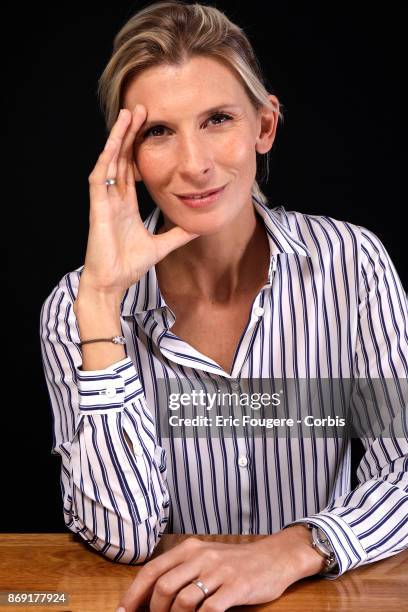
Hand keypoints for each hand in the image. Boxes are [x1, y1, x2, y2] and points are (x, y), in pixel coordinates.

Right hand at [80, 105, 198, 298]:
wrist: (113, 283)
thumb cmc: (129, 265)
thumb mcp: (161, 246)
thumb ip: (177, 235)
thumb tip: (199, 228)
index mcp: (126, 204)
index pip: (132, 168)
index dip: (139, 147)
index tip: (151, 129)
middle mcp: (114, 198)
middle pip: (121, 158)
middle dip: (130, 133)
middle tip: (142, 109)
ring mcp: (104, 201)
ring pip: (110, 161)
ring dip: (118, 138)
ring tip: (128, 114)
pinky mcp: (98, 208)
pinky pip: (100, 178)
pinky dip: (106, 159)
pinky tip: (113, 143)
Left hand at [116, 528, 324, 611]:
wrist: (274, 558)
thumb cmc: (235, 563)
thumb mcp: (205, 559)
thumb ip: (181, 572)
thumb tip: (151, 597)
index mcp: (190, 548)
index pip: (152, 570)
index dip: (134, 594)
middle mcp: (201, 556)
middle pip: (163, 586)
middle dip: (154, 611)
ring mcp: (219, 571)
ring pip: (183, 600)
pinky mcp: (236, 587)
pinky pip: (209, 610)